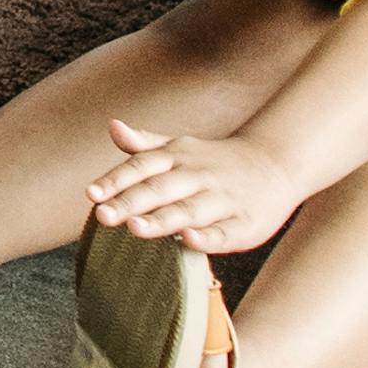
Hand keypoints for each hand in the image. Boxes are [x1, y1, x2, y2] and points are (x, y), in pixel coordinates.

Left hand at [90, 117, 304, 258]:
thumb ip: (144, 144)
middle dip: (130, 202)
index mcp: (178, 157)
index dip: (116, 179)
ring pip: (189, 211)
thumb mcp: (180, 147)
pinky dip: (207, 237)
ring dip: (162, 220)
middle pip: (160, 190)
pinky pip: (224, 232)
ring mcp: (223, 200)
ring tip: (135, 228)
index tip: (91, 194)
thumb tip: (112, 126)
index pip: (142, 166)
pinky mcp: (245, 224)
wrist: (277, 163)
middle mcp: (198, 176)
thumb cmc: (214, 161)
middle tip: (102, 215)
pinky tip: (188, 240)